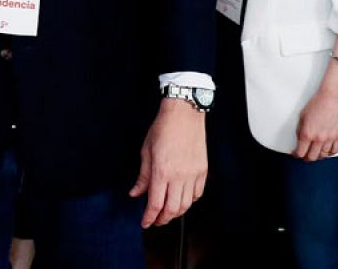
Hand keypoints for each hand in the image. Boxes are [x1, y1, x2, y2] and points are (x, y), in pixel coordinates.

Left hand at [129, 97, 206, 226]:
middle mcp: (179, 176)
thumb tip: (135, 193)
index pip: (155, 204)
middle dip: (162, 219)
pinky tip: (182, 199)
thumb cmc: (163, 129)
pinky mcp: (202, 171)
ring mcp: (193, 174)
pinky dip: (189, 202)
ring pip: (186, 205)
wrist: (184, 113)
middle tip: (155, 221)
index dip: (149, 217)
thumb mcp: (146, 151)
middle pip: (172, 210)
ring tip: (168, 213)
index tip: (144, 223)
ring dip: (176, 213)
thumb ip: (142, 176)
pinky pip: (197, 194)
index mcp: (161, 171)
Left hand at [295, 81, 337, 160]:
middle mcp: (319, 138)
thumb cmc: (317, 103)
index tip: (295, 154)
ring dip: (318, 156)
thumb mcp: (302, 116)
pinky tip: (326, 150)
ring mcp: (330, 138)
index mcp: (307, 133)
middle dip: (306, 158)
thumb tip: (300, 140)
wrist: (332, 97)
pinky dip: (330, 153)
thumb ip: (300, 130)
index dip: (296, 155)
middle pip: (312, 157)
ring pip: (323, 155)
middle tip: (305, 155)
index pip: (300, 152)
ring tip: (315, 153)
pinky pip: (335, 151)